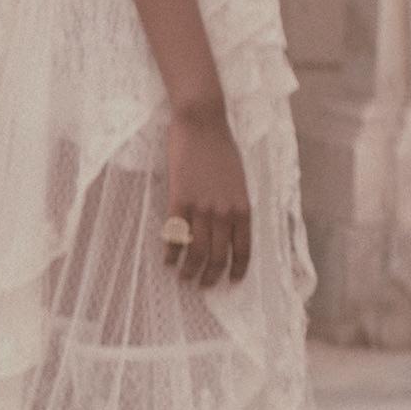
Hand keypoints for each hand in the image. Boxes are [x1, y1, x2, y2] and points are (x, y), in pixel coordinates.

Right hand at [166, 99, 250, 288]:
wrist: (203, 124)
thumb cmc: (222, 148)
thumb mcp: (239, 180)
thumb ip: (235, 205)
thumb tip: (227, 228)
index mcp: (242, 207)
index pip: (243, 248)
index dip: (237, 269)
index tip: (231, 281)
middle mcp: (224, 212)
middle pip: (218, 255)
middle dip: (211, 275)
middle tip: (203, 285)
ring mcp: (201, 207)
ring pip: (196, 250)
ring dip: (190, 269)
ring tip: (184, 277)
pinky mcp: (179, 200)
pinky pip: (175, 234)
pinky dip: (171, 252)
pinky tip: (167, 260)